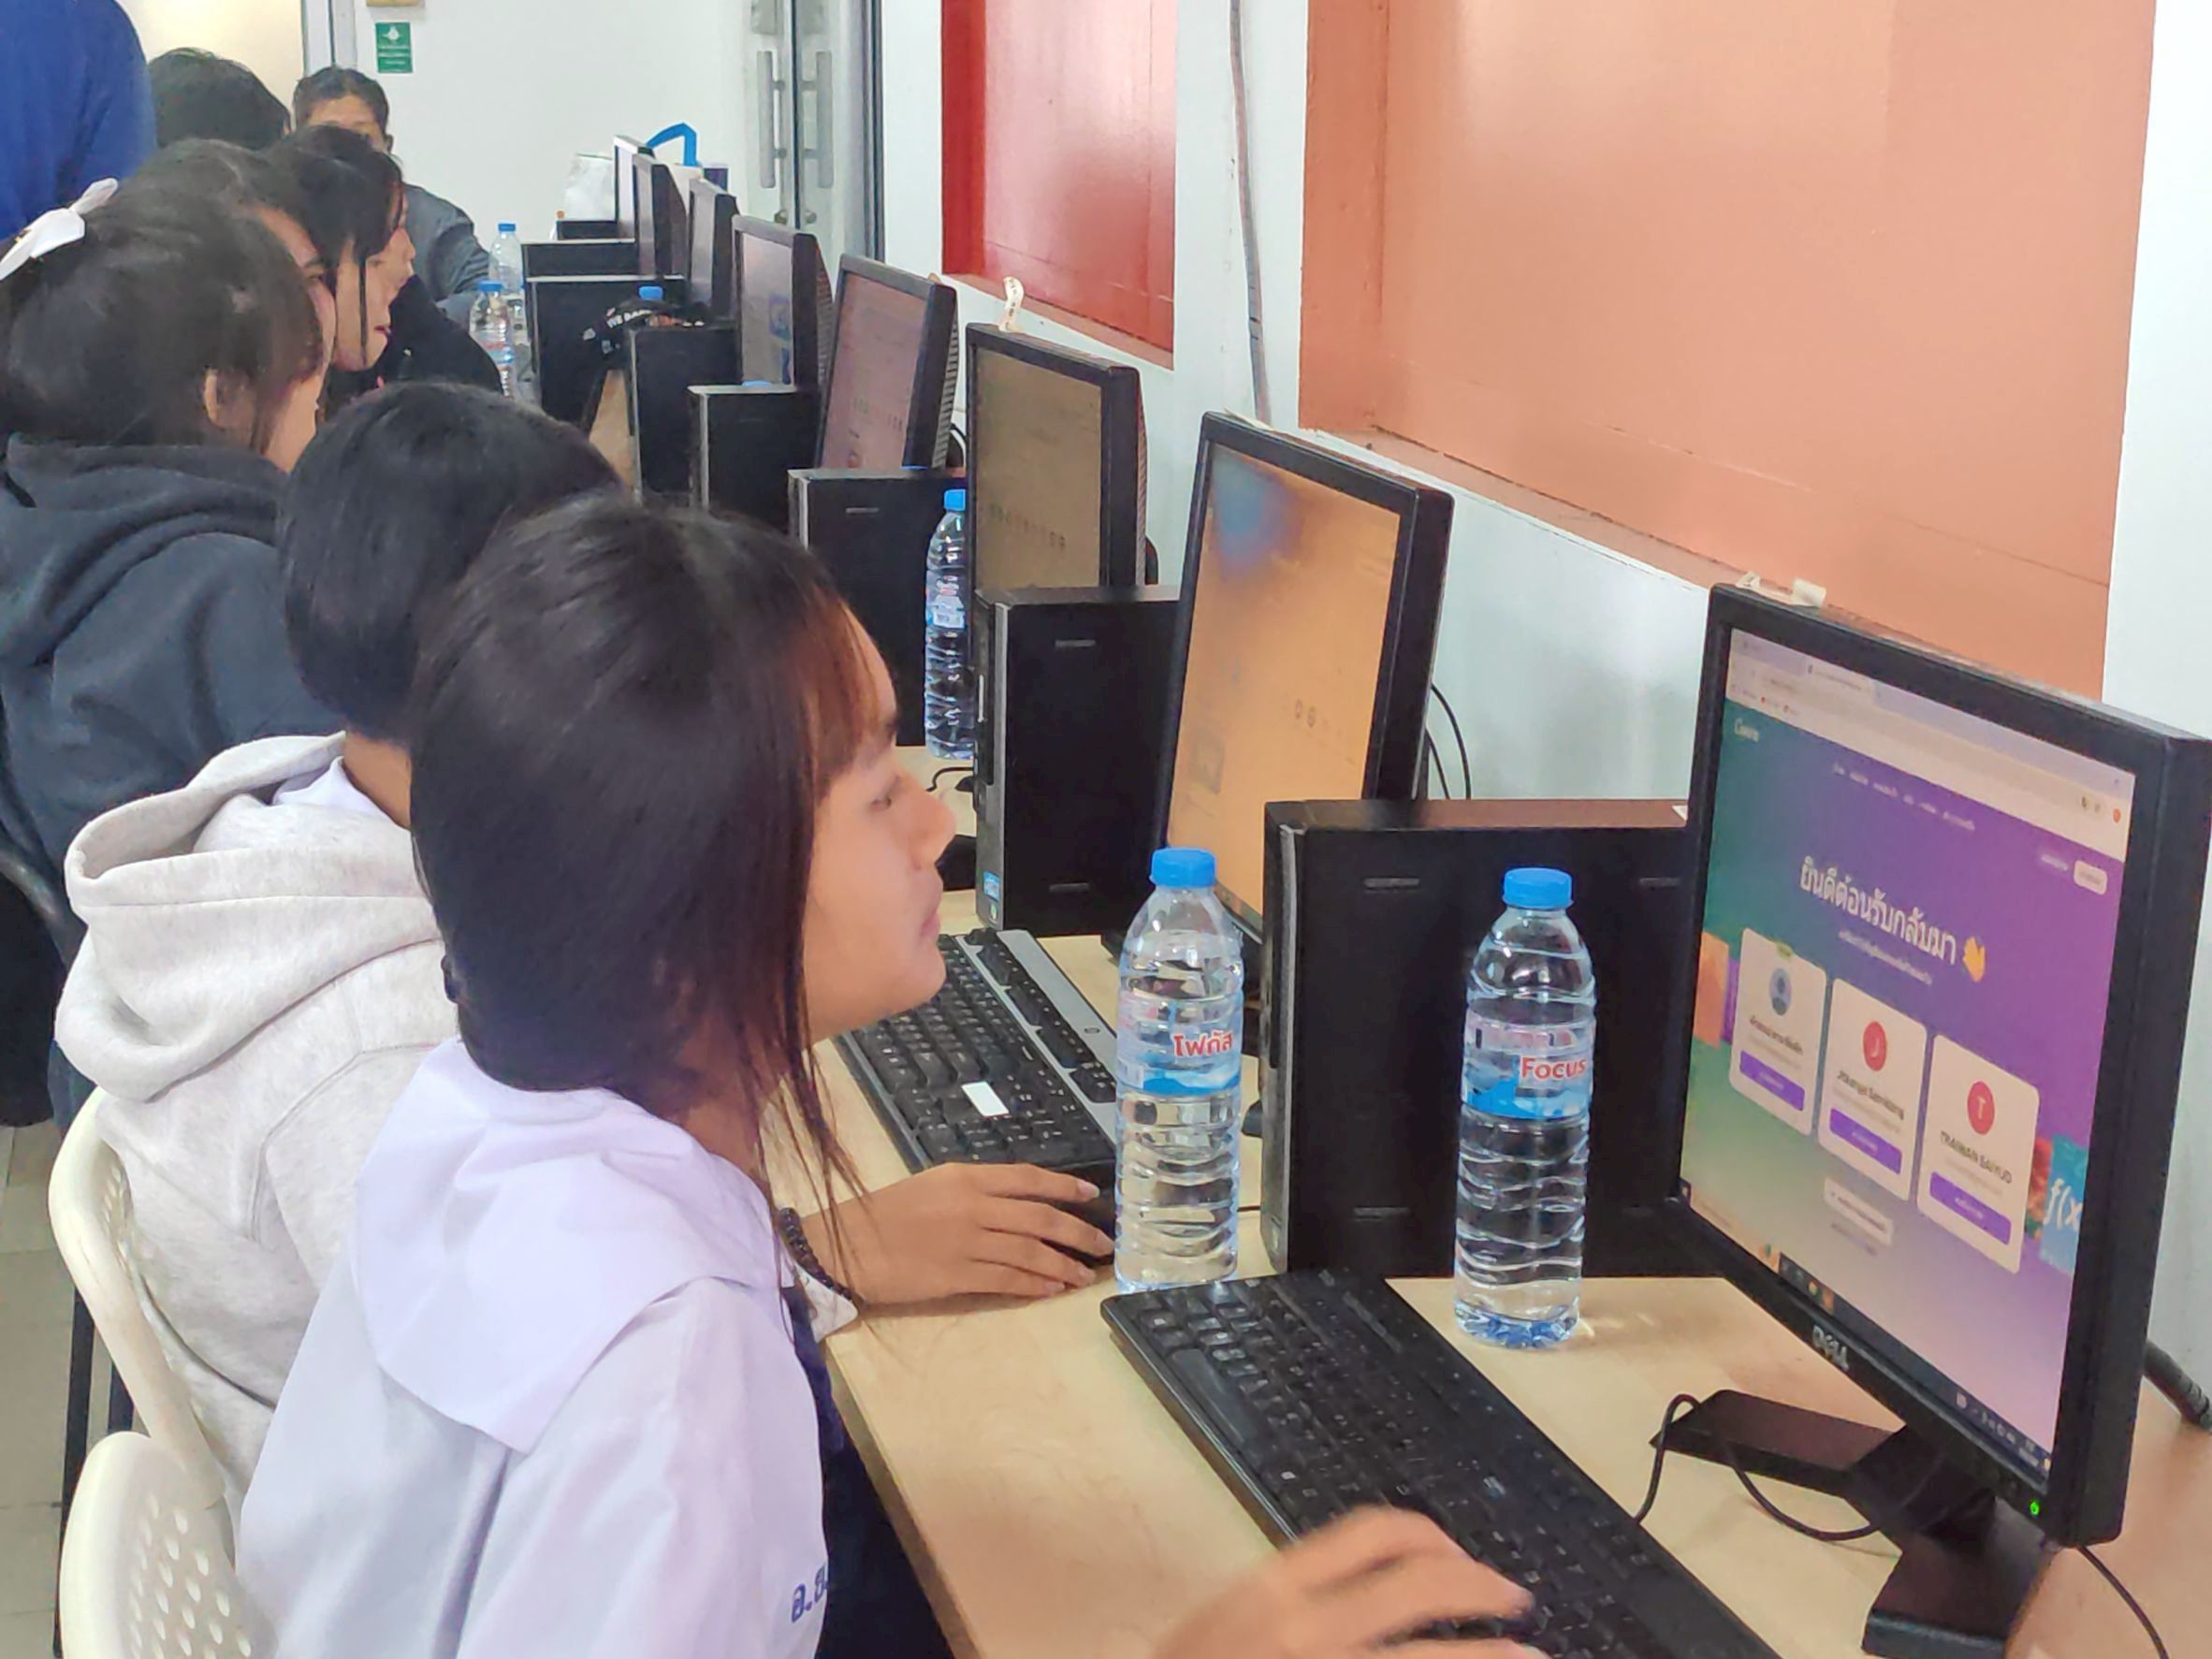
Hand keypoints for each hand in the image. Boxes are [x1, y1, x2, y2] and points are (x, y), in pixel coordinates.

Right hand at [800, 1164, 1111, 1303]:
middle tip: (1103, 1244)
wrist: (848, 1245)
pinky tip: (1053, 1289)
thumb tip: (1019, 1204)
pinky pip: (1007, 1280)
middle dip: (1077, 1231)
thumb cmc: (887, 1213)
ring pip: (1029, 1252)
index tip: (1091, 1196)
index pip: (1027, 1178)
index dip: (1063, 1187)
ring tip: (1084, 1274)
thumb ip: (976, 1190)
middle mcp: (972, 1206)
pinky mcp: (957, 1276)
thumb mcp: (934, 1185)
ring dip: (1063, 1264)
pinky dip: (1035, 1284)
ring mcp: (967, 1242)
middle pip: (1039, 1218)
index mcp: (966, 1177)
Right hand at [1153, 1510, 1537, 1658]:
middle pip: (1419, 1585)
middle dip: (1480, 1585)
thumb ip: (1294, 1603)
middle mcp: (1307, 1630)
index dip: (1430, 1535)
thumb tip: (1372, 1591)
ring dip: (1494, 1655)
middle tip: (1513, 1596)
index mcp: (1273, 1589)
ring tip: (1531, 1656)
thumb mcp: (1229, 1627)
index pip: (1370, 1532)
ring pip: (1433, 1657)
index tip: (1457, 1553)